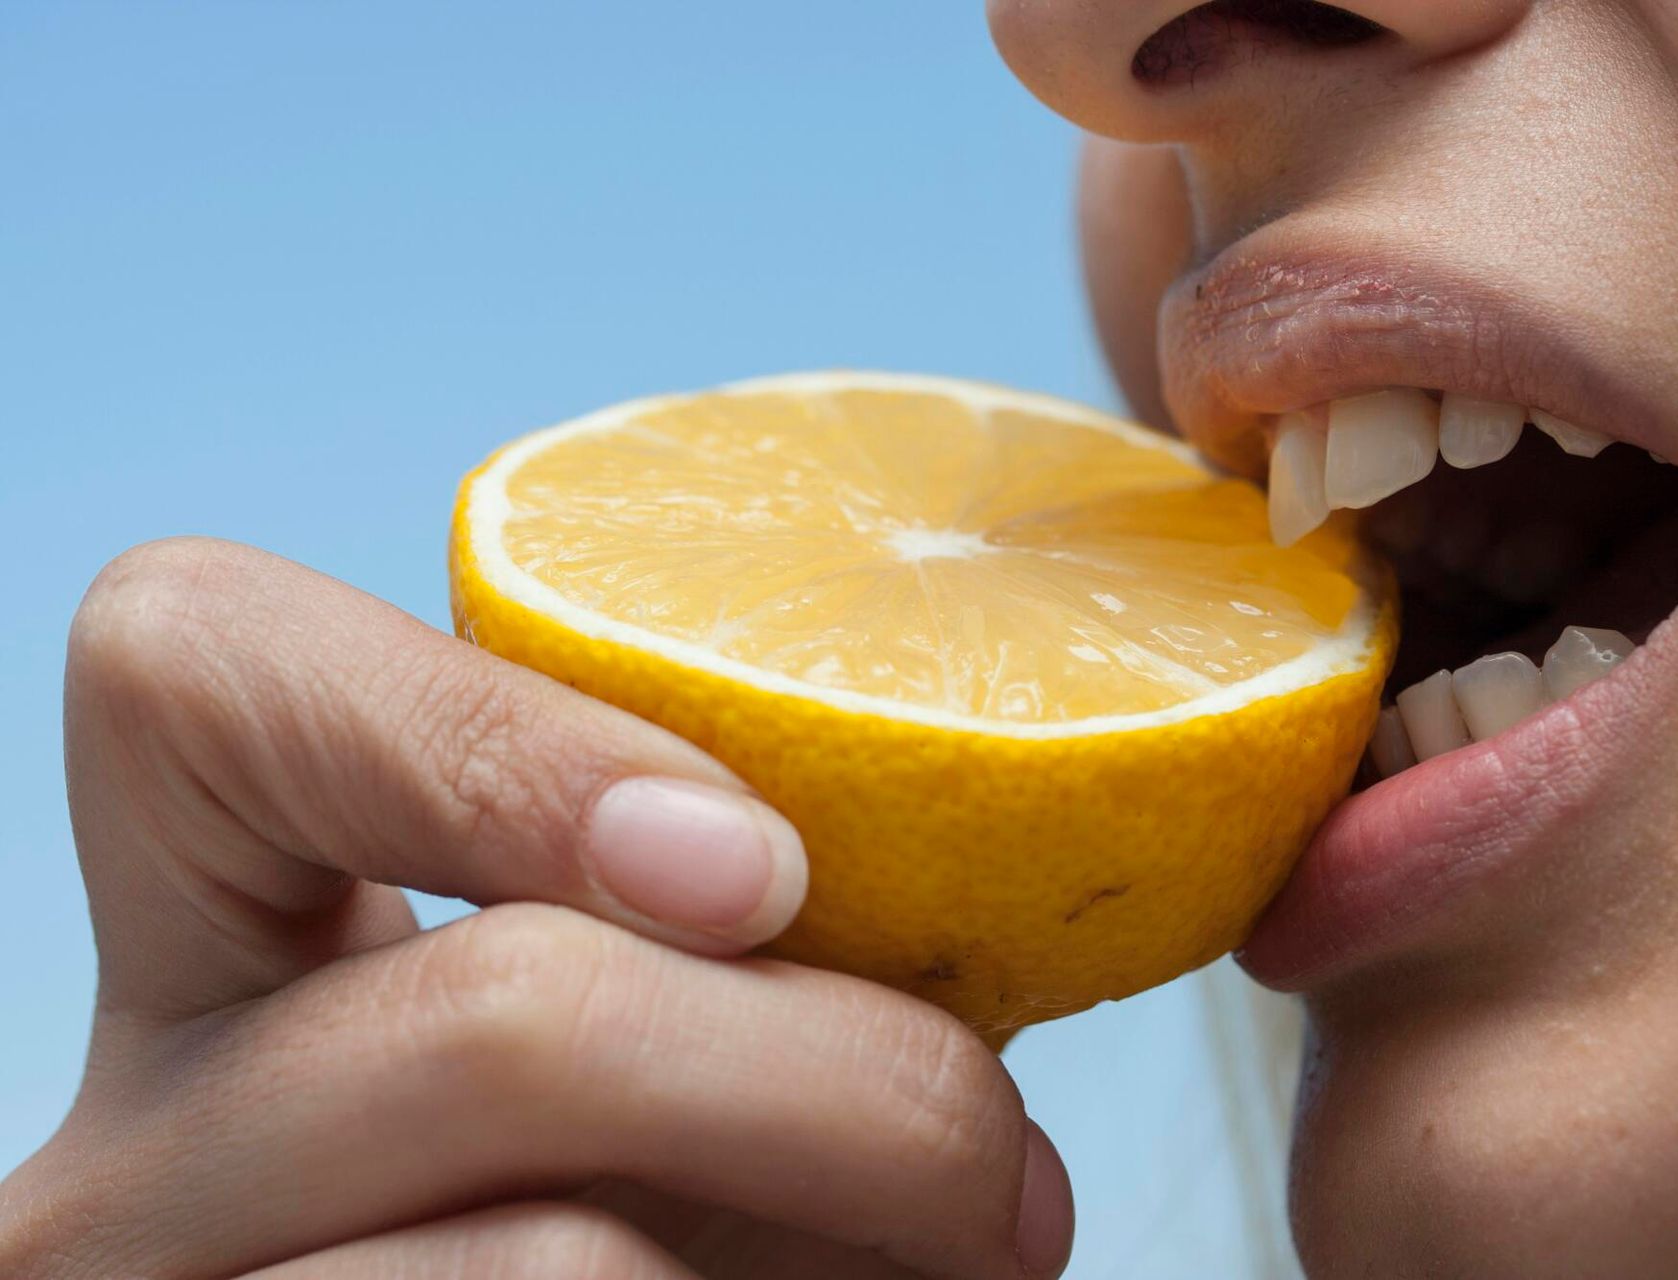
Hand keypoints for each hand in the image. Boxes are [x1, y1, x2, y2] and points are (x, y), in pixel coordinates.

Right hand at [0, 538, 1072, 1278]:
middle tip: (1001, 1158)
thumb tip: (971, 901)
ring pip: (564, 1256)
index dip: (502, 739)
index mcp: (199, 937)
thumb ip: (695, 933)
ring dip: (843, 1237)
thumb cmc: (633, 1193)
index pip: (204, 668)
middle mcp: (137, 1136)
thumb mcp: (619, 1034)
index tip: (769, 865)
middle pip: (502, 1013)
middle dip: (848, 1080)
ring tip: (962, 1247)